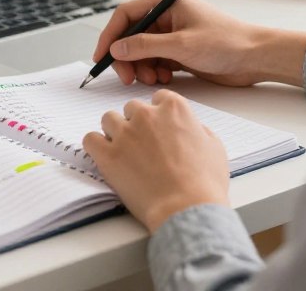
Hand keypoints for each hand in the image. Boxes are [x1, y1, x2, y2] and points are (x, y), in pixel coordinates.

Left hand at [83, 90, 229, 231]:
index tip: (160, 128)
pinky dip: (96, 146)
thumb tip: (190, 129)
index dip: (159, 114)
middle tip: (144, 146)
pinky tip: (105, 157)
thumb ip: (199, 130)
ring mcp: (125, 133)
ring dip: (115, 132)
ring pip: (109, 119)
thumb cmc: (204, 183)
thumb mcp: (214, 148)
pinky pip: (90, 139)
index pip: (158, 98)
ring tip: (124, 152)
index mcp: (174, 108)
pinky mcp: (107, 154)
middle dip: (136, 124)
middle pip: (132, 108)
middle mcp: (146, 115)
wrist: (186, 208)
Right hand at [93, 0, 305, 87]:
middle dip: (126, 57)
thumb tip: (117, 48)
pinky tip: (164, 79)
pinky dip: (153, 72)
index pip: (126, 15)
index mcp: (166, 3)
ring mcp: (172, 35)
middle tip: (127, 77)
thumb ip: (146, 46)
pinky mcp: (178, 52)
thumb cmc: (227, 42)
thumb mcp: (182, 45)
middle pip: (130, 36)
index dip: (110, 35)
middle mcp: (166, 17)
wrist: (256, 58)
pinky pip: (154, 61)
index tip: (102, 57)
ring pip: (141, 52)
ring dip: (141, 68)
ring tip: (152, 79)